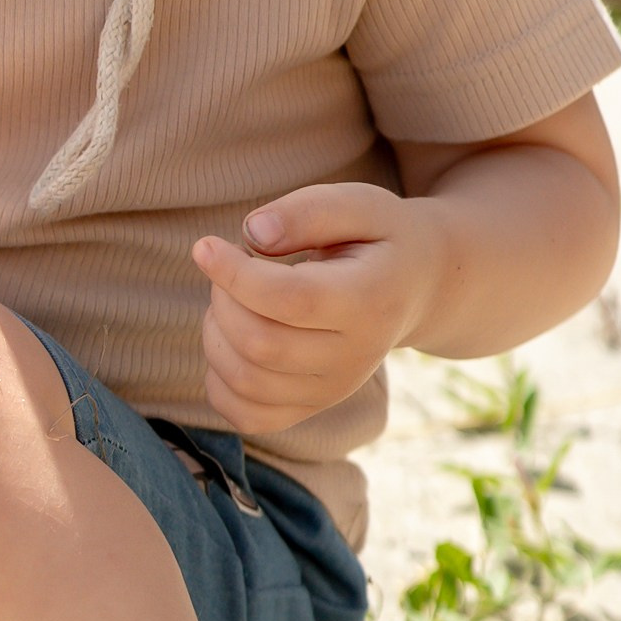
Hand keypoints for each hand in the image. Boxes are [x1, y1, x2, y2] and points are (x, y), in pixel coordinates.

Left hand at [193, 183, 444, 435]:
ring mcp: (334, 389)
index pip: (289, 300)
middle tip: (229, 268)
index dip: (234, 274)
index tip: (204, 245)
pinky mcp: (312, 407)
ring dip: (216, 334)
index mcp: (370, 301)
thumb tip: (253, 234)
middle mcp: (356, 356)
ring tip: (233, 299)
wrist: (416, 288)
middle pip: (261, 345)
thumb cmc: (378, 238)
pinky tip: (228, 340)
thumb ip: (308, 211)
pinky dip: (218, 381)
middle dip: (224, 300)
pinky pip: (247, 415)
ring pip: (246, 381)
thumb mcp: (360, 205)